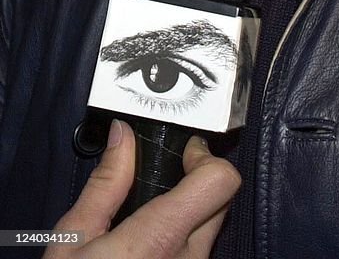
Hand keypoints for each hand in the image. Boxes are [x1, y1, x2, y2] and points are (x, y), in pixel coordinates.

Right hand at [45, 119, 239, 258]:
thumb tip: (123, 137)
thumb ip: (106, 184)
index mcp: (159, 240)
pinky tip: (149, 250)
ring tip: (146, 222)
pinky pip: (198, 255)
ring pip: (210, 231)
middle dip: (196, 182)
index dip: (205, 158)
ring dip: (188, 217)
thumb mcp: (73, 240)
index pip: (219, 182)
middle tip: (163, 180)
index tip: (185, 153)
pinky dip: (181, 244)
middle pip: (219, 202)